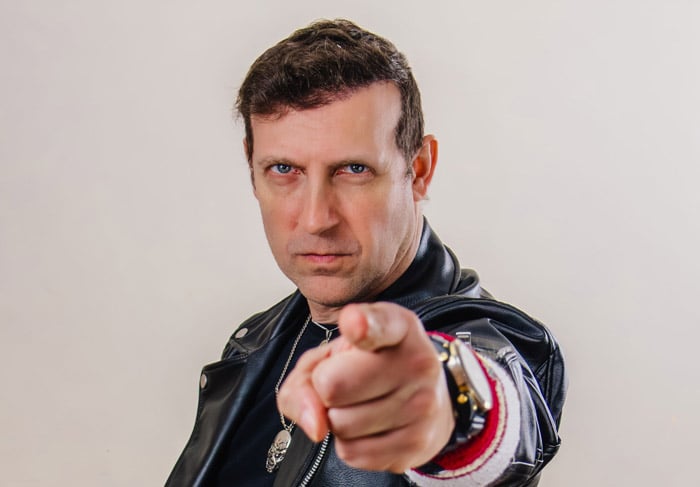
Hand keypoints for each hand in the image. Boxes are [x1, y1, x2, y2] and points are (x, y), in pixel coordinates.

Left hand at [277, 302, 454, 472]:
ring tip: (362, 404)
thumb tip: (316, 425)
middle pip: (333, 385)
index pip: (379, 325)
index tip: (354, 323)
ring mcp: (423, 405)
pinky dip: (350, 444)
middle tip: (347, 382)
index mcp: (398, 326)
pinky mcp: (418, 443)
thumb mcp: (333, 355)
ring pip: (340, 425)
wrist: (426, 401)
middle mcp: (417, 362)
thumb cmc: (368, 369)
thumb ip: (305, 378)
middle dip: (326, 390)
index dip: (362, 324)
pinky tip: (370, 427)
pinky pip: (353, 453)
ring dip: (338, 420)